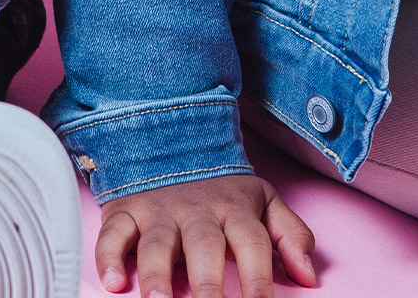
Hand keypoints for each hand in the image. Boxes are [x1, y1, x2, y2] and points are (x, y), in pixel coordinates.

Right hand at [96, 174, 316, 297]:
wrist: (173, 135)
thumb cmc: (222, 187)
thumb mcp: (263, 200)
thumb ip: (290, 235)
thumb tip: (310, 277)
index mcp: (234, 208)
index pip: (252, 243)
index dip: (259, 278)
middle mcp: (196, 210)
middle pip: (204, 246)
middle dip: (207, 283)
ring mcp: (159, 210)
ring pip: (156, 243)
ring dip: (156, 275)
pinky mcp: (126, 210)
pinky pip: (114, 233)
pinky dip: (108, 256)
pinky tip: (113, 282)